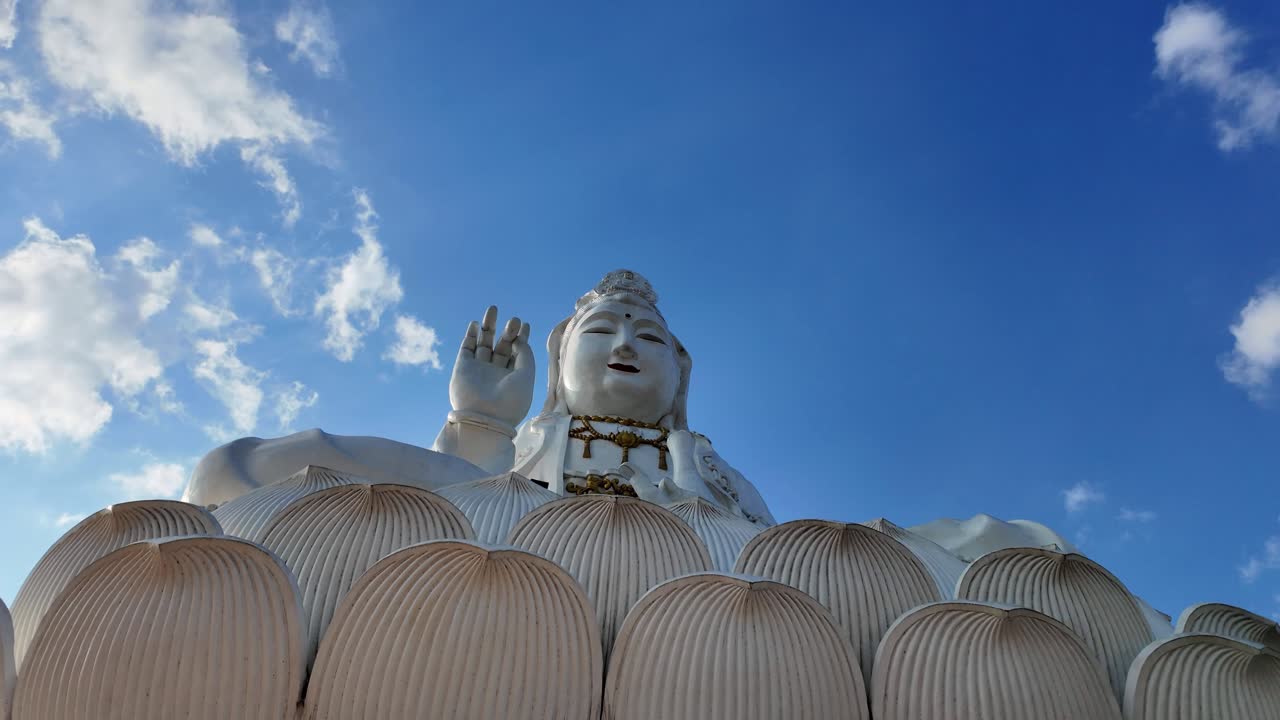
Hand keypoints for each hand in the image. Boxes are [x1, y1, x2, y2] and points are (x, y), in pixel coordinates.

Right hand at [449, 306, 534, 428]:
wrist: (484, 418)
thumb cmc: (510, 401)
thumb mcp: (526, 375)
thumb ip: (525, 354)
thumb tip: (519, 339)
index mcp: (512, 378)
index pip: (516, 353)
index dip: (520, 337)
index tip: (525, 324)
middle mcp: (495, 373)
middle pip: (501, 346)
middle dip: (508, 331)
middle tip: (514, 319)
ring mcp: (478, 370)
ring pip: (483, 343)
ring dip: (488, 326)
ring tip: (493, 308)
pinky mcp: (462, 368)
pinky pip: (466, 348)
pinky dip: (470, 335)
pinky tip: (476, 324)